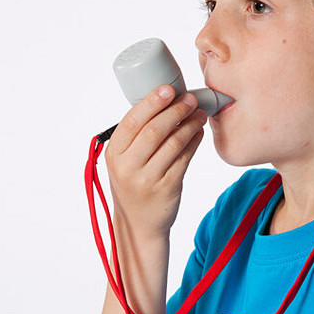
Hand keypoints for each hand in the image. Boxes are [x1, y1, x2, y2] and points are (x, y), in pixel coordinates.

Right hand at [105, 86, 206, 241]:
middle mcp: (127, 167)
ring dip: (189, 124)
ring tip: (199, 114)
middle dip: (175, 110)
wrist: (139, 224)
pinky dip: (194, 141)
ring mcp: (147, 179)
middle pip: (154, 130)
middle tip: (190, 99)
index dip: (151, 102)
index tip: (168, 89)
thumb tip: (164, 102)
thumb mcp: (124, 161)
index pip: (132, 121)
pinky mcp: (167, 188)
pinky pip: (184, 158)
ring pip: (173, 142)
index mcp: (114, 154)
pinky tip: (198, 132)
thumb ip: (136, 137)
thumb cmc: (134, 185)